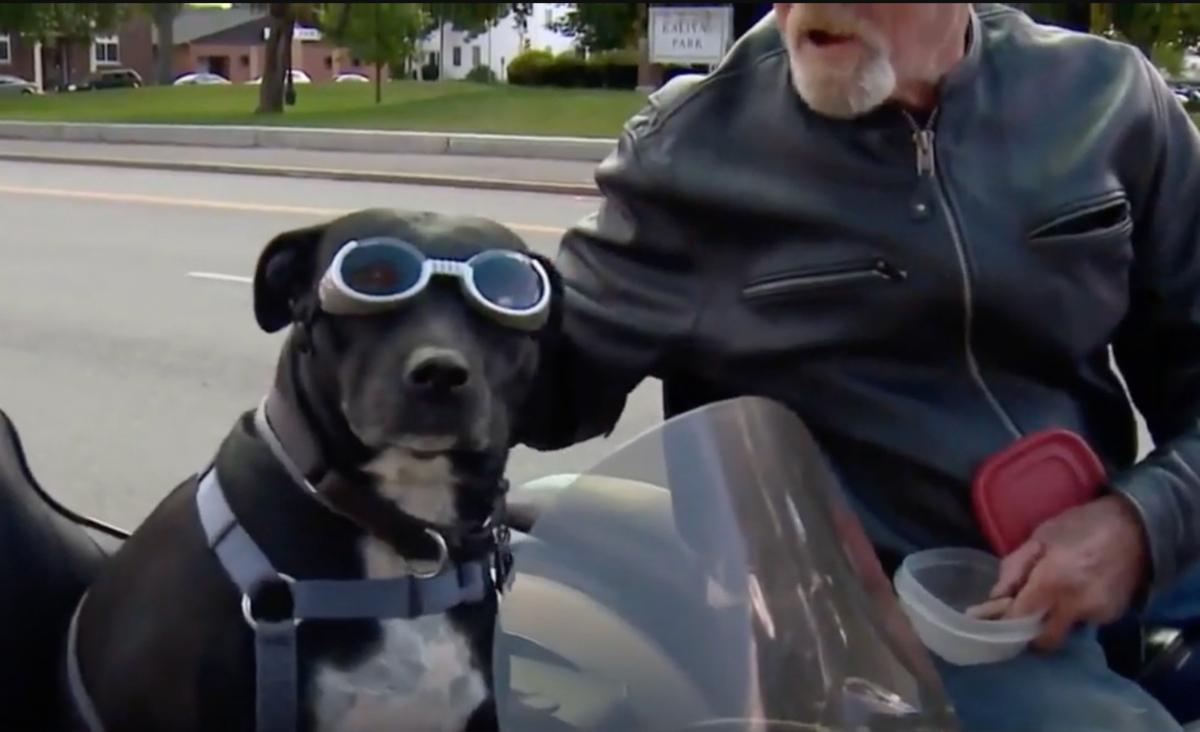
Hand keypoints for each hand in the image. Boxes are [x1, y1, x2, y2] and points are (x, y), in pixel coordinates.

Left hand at [989, 495, 1148, 651]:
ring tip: (1055, 594)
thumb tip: (995, 598)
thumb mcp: (1039, 537)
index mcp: (1052, 582)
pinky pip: (1084, 622)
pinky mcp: (1113, 616)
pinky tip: (1077, 591)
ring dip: (1054, 620)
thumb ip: (1014, 569)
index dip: (1002, 622)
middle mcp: (1075, 606)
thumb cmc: (1081, 525)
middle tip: (1022, 615)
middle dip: (1030, 634)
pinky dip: (1075, 612)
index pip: (1019, 619)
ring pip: (1065, 631)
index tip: (991, 619)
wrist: (1137, 527)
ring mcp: (1097, 615)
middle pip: (1044, 641)